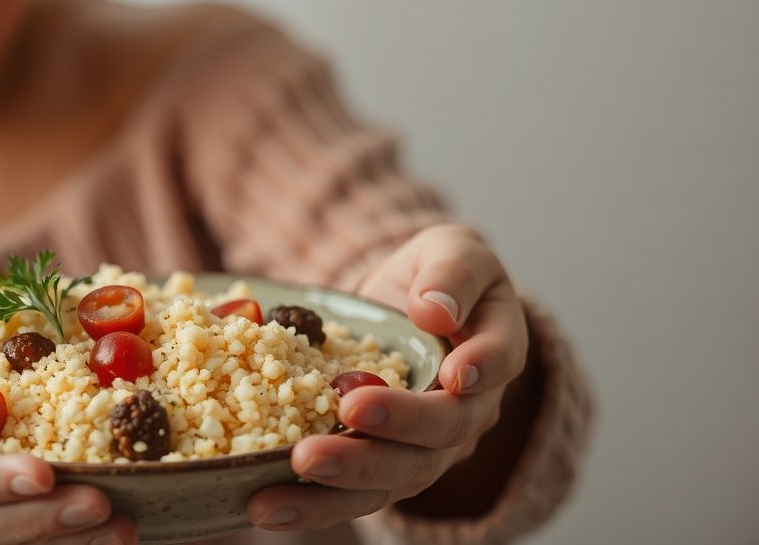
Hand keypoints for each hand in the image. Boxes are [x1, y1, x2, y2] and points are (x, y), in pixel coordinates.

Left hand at [247, 224, 528, 530]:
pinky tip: (262, 508)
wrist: (414, 304)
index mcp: (492, 351)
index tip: (455, 375)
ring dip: (333, 492)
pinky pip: (352, 493)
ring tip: (273, 497)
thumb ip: (451, 272)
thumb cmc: (437, 274)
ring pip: (391, 480)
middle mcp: (467, 410)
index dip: (480, 370)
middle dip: (379, 445)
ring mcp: (425, 446)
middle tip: (326, 437)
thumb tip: (434, 309)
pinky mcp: (383, 464)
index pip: (495, 364)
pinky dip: (309, 505)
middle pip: (435, 439)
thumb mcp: (450, 250)